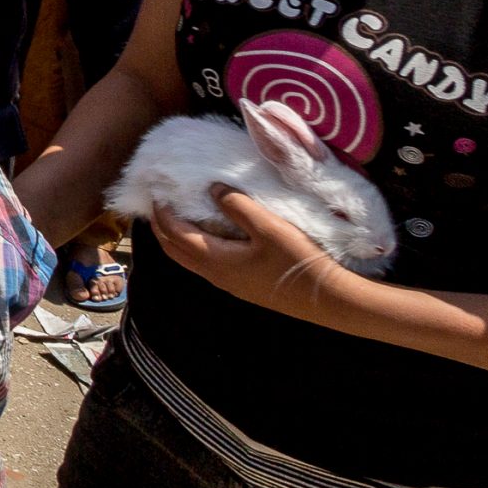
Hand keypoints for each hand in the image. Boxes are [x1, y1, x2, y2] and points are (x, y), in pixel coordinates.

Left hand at [149, 191, 365, 323]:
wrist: (330, 299)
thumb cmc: (298, 261)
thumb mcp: (268, 227)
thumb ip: (237, 206)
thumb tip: (212, 188)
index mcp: (215, 260)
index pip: (174, 233)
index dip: (161, 211)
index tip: (157, 189)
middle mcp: (215, 275)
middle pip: (174, 250)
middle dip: (161, 226)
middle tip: (159, 201)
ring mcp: (229, 283)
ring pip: (189, 259)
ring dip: (177, 237)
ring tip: (180, 213)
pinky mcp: (243, 285)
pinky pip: (206, 263)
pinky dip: (196, 245)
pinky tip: (211, 231)